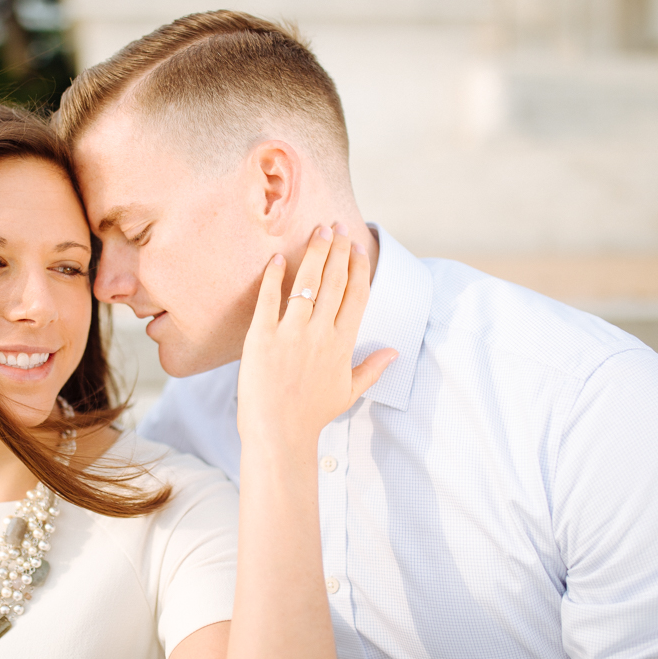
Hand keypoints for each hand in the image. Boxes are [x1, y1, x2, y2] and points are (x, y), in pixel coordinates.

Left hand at [237, 224, 396, 451]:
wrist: (278, 434)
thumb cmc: (311, 415)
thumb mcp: (348, 393)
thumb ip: (372, 369)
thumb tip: (395, 352)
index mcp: (342, 344)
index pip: (356, 294)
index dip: (358, 266)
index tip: (356, 245)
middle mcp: (320, 334)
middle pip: (335, 281)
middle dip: (338, 249)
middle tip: (336, 225)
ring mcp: (291, 334)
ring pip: (307, 284)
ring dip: (314, 254)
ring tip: (317, 230)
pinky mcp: (261, 337)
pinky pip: (269, 299)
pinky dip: (274, 276)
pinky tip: (278, 257)